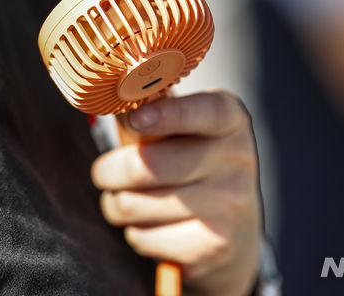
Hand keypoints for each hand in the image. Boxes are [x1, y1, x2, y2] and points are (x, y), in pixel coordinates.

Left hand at [91, 92, 261, 295]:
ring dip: (117, 204)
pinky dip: (135, 233)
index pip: (208, 112)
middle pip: (146, 165)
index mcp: (230, 120)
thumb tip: (111, 97)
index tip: (135, 119)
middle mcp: (238, 160)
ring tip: (131, 200)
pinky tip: (153, 226)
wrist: (235, 232)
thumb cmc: (192, 166)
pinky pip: (142, 236)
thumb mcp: (184, 131)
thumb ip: (151, 112)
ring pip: (133, 204)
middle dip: (108, 171)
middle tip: (106, 173)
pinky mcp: (214, 247)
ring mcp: (230, 206)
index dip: (169, 114)